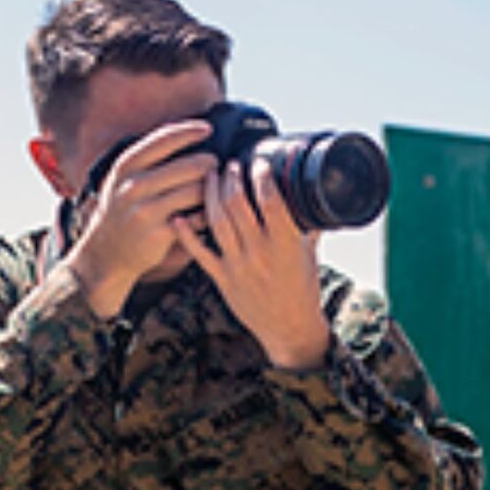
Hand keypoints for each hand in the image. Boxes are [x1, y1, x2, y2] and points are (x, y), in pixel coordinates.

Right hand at [66, 120, 216, 318]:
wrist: (105, 253)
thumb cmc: (122, 207)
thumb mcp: (124, 177)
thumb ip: (149, 156)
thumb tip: (187, 130)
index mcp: (126, 166)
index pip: (164, 139)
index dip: (190, 131)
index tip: (208, 128)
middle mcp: (134, 186)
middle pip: (189, 166)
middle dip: (210, 163)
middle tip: (217, 164)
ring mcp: (146, 211)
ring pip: (196, 191)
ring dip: (212, 189)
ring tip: (217, 187)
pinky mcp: (160, 234)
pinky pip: (197, 218)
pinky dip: (208, 213)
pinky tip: (209, 212)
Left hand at [173, 158, 328, 369]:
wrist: (289, 328)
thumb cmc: (303, 289)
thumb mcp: (309, 252)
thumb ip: (307, 223)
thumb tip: (310, 195)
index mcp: (286, 243)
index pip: (271, 200)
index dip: (261, 176)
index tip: (257, 162)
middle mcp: (261, 252)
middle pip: (238, 205)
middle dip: (230, 178)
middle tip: (228, 164)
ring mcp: (239, 265)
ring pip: (217, 222)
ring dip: (210, 194)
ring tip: (209, 177)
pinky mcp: (222, 278)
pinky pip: (200, 252)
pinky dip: (186, 233)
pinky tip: (179, 216)